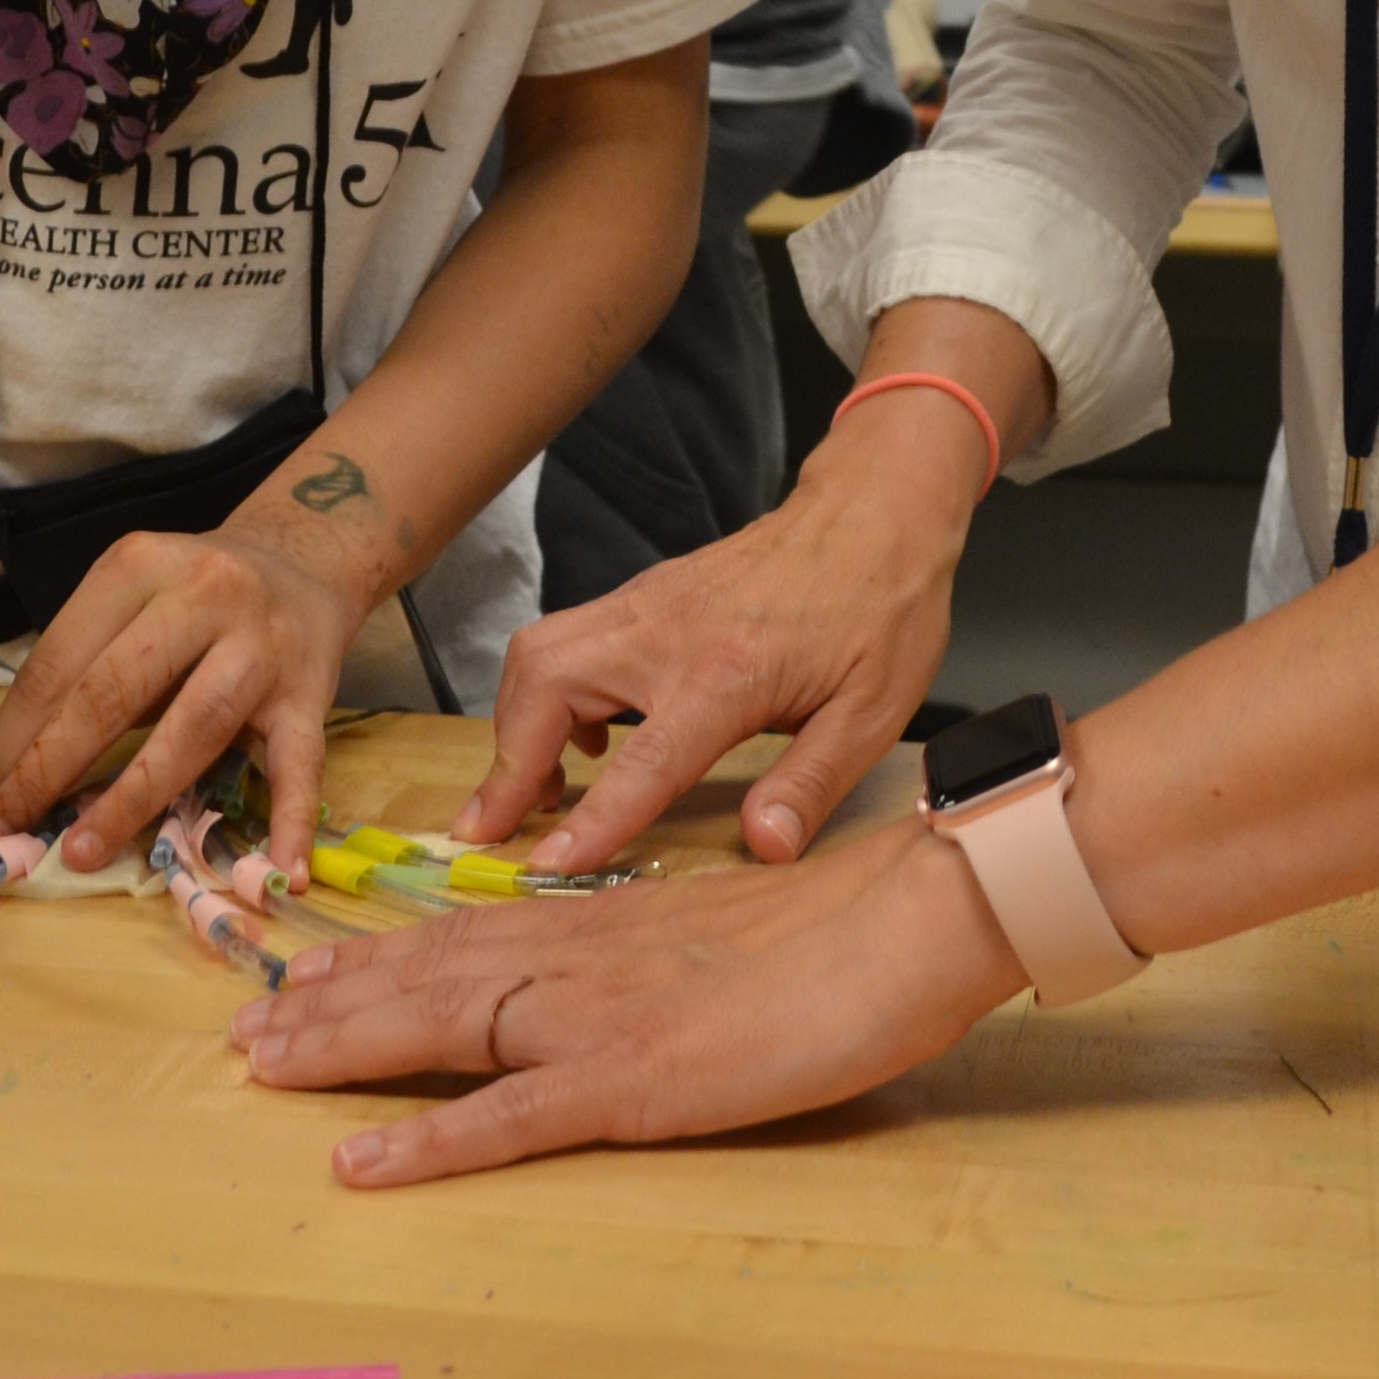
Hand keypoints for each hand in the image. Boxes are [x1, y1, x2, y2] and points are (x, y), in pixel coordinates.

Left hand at [0, 505, 367, 884]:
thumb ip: (86, 672)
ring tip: (83, 853)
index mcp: (141, 565)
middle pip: (114, 691)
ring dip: (133, 799)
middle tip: (4, 833)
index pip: (58, 663)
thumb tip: (13, 780)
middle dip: (48, 770)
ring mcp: (264, 646)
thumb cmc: (195, 599)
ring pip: (194, 728)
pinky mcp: (312, 693)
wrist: (305, 564)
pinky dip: (291, 822)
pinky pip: (300, 765)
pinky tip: (275, 874)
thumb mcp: (134, 599)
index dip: (8, 743)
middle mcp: (205, 595)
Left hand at [247, 815, 1025, 1182]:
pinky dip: (424, 1140)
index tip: (312, 969)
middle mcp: (580, 960)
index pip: (470, 935)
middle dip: (333, 1002)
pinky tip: (360, 1160)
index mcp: (607, 926)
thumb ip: (661, 949)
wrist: (902, 920)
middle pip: (431, 976)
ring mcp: (596, 1019)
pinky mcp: (629, 1081)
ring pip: (442, 1027)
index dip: (382, 955)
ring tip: (266, 1067)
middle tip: (249, 1024)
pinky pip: (505, 1120)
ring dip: (345, 1050)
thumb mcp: (725, 931)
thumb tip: (634, 971)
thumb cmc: (840, 928)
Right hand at [454, 392, 979, 869]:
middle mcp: (668, 630)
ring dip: (518, 724)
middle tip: (495, 828)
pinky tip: (589, 737)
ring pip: (539, 653)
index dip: (591, 822)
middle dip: (507, 761)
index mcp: (728, 672)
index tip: (543, 867)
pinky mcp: (646, 593)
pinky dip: (547, 691)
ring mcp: (648, 603)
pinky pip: (566, 639)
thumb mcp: (872, 710)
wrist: (875, 512)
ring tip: (534, 792)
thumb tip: (766, 847)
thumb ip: (811, 782)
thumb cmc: (883, 608)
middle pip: (545, 684)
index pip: (642, 762)